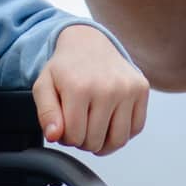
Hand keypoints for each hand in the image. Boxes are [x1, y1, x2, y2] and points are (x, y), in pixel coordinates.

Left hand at [31, 25, 148, 154]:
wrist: (88, 43)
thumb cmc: (65, 69)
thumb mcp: (43, 86)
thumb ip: (45, 114)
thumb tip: (55, 136)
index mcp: (79, 88)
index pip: (74, 136)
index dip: (66, 138)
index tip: (65, 126)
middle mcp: (107, 88)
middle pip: (95, 141)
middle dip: (83, 141)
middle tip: (79, 125)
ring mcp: (128, 88)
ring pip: (119, 140)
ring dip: (104, 143)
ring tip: (94, 130)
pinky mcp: (141, 88)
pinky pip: (136, 128)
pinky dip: (123, 132)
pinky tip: (110, 122)